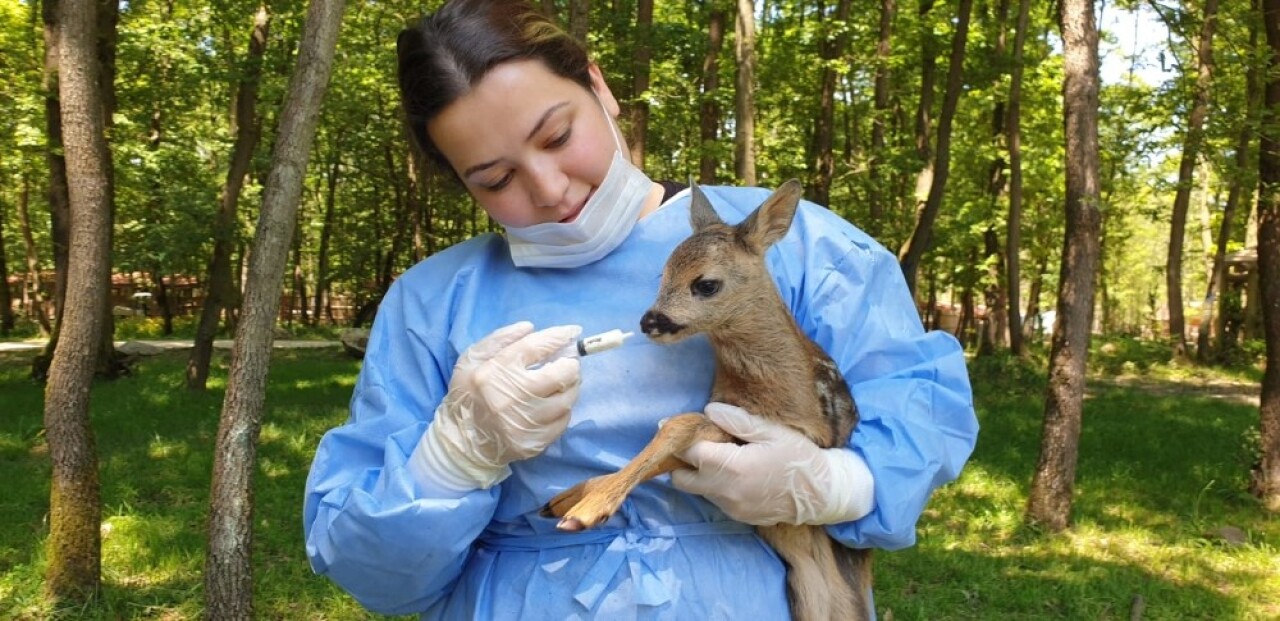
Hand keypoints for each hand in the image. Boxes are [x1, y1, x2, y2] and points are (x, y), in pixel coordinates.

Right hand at [419, 321, 581, 489]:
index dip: (557, 337)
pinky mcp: (534, 442)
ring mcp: (524, 423)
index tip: (572, 332)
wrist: (461, 443)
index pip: (534, 347)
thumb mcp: (471, 360)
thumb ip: (500, 339)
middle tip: (568, 363)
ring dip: (570, 388)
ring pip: (566, 400)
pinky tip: (552, 406)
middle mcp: (511, 398)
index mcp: (494, 373)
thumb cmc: (467, 395)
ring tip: (562, 384)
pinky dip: (562, 410)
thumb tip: (530, 328)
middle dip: (570, 365)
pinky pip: (563, 421)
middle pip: (560, 375)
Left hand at [670, 402, 874, 525]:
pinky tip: (734, 471)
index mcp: (733, 467)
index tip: (675, 427)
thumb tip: (709, 410)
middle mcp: (726, 492)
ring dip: (700, 473)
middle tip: (696, 443)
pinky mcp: (738, 516)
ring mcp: (731, 508)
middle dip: (683, 461)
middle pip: (681, 478)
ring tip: (719, 455)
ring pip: (697, 490)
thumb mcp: (772, 432)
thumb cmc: (799, 458)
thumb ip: (738, 422)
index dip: (680, 438)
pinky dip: (715, 485)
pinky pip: (714, 499)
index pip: (689, 453)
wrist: (822, 495)